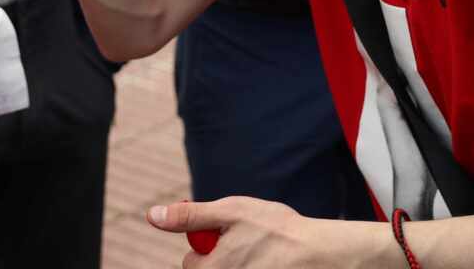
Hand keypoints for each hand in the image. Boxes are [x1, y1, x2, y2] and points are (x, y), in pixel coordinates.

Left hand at [148, 197, 378, 267]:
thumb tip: (152, 216)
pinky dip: (256, 267)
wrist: (321, 253)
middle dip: (222, 258)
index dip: (205, 246)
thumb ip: (189, 216)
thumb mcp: (229, 212)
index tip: (227, 236)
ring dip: (241, 263)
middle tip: (247, 245)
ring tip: (262, 255)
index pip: (189, 265)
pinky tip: (271, 264)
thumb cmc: (275, 229)